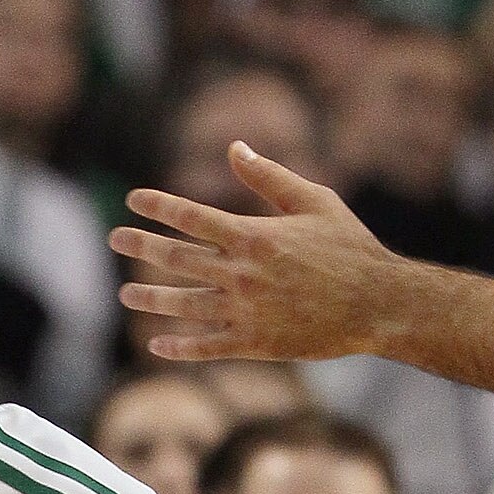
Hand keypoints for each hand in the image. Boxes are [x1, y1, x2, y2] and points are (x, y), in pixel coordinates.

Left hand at [114, 157, 394, 363]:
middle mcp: (242, 274)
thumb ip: (269, 176)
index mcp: (253, 236)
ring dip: (150, 298)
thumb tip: (234, 147)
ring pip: (184, 304)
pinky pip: (206, 347)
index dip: (157, 206)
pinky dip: (178, 347)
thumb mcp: (314, 201)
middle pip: (177, 258)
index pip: (191, 217)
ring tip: (125, 292)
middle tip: (115, 238)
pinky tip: (156, 344)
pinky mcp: (255, 344)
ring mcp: (246, 311)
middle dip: (141, 246)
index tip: (132, 199)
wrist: (379, 304)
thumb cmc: (350, 247)